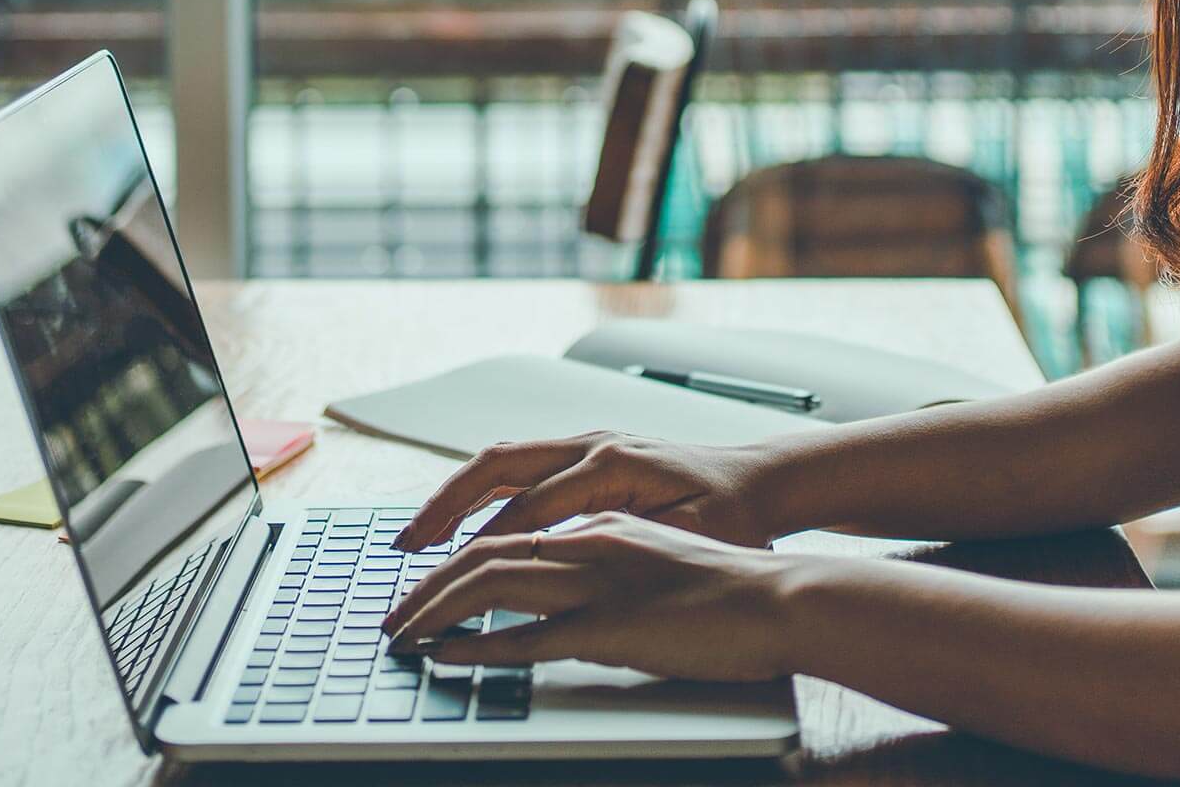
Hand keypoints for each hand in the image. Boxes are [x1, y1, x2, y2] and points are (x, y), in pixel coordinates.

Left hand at [381, 511, 805, 681]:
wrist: (787, 600)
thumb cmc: (736, 590)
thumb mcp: (663, 565)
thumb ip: (616, 570)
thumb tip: (574, 597)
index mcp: (604, 524)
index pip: (510, 530)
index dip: (457, 553)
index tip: (424, 579)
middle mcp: (591, 542)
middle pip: (484, 551)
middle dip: (427, 583)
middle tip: (392, 613)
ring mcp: (599, 584)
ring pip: (491, 584)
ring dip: (434, 609)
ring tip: (400, 634)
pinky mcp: (611, 628)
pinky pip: (525, 637)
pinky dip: (475, 645)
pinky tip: (443, 654)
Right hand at [391, 431, 786, 550]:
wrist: (763, 482)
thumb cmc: (736, 518)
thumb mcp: (689, 542)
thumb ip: (628, 553)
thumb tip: (569, 572)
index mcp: (613, 465)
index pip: (528, 508)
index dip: (484, 547)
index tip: (449, 582)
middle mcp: (592, 443)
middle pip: (496, 466)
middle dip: (444, 507)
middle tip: (405, 547)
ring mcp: (588, 442)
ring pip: (501, 460)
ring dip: (454, 495)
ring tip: (416, 536)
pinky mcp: (588, 452)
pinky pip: (520, 465)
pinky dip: (482, 491)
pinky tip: (460, 523)